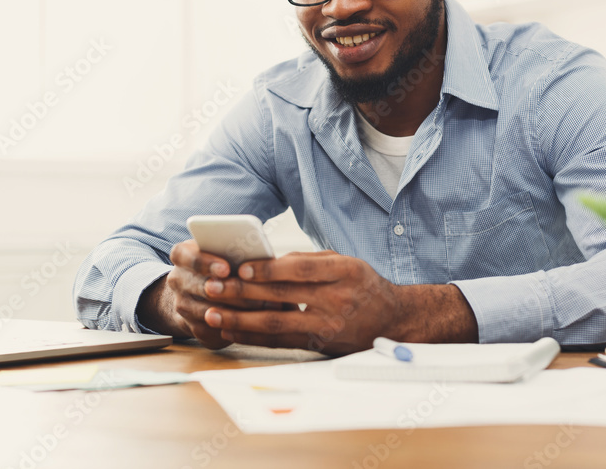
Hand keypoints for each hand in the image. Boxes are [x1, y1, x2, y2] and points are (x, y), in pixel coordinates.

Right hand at [137, 240, 288, 349]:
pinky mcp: (192, 328)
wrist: (195, 292)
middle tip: (253, 291)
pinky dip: (235, 327)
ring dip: (237, 310)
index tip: (226, 269)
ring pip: (208, 311)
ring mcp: (182, 306)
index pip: (188, 256)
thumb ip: (235, 252)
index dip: (207, 263)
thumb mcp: (221, 252)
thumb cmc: (218, 265)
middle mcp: (177, 280)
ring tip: (264, 306)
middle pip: (199, 286)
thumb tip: (264, 258)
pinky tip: (256, 323)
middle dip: (228, 290)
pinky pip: (213, 330)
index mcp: (182, 256)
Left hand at [199, 251, 403, 354]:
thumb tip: (267, 261)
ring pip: (277, 324)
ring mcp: (329, 327)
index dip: (270, 270)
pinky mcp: (320, 346)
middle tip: (213, 287)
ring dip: (240, 320)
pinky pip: (281, 342)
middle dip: (243, 293)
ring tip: (213, 313)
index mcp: (345, 272)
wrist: (392, 319)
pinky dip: (253, 337)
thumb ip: (309, 260)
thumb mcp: (345, 262)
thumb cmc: (363, 285)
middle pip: (283, 297)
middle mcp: (338, 300)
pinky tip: (232, 331)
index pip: (302, 270)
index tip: (242, 268)